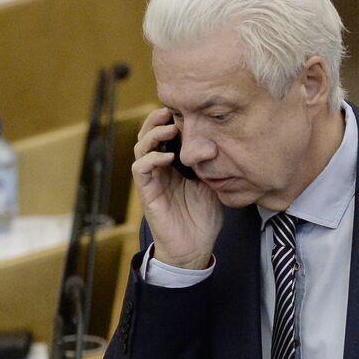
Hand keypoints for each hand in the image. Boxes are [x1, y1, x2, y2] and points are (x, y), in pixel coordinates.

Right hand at [131, 107, 222, 269]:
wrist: (194, 248)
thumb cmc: (202, 218)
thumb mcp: (213, 182)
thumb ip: (211, 162)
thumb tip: (218, 140)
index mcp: (174, 164)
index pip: (164, 134)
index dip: (170, 119)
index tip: (187, 110)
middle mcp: (160, 169)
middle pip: (148, 134)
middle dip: (157, 120)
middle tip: (172, 112)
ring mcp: (152, 180)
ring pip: (140, 147)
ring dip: (152, 135)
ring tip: (170, 130)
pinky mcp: (147, 193)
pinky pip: (140, 169)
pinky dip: (151, 159)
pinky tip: (167, 158)